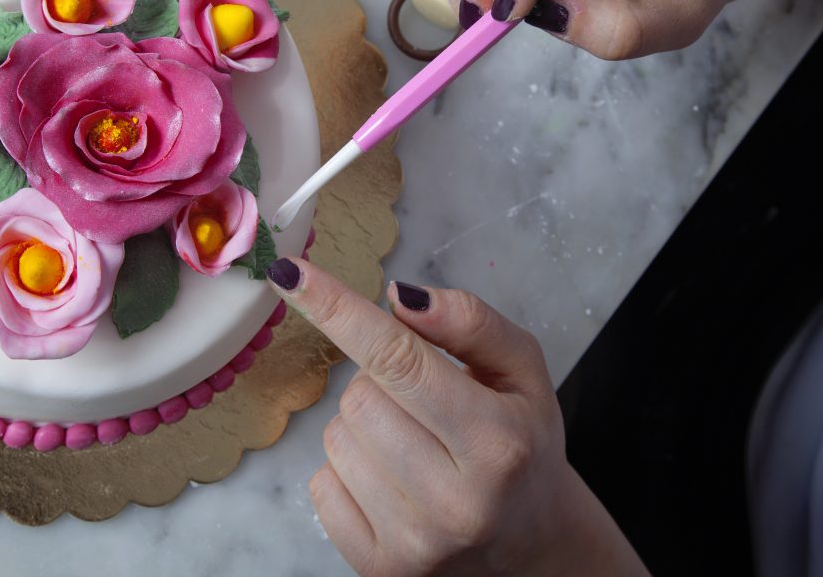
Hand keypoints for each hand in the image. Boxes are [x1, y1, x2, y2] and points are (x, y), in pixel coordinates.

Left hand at [265, 257, 647, 576]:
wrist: (531, 540)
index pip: (398, 361)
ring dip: (365, 426)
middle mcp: (456, 500)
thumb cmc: (522, 442)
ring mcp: (415, 543)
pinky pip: (320, 484)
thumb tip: (397, 298)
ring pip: (336, 437)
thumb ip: (469, 323)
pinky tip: (394, 480)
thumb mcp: (523, 370)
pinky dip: (348, 470)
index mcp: (497, 443)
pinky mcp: (379, 568)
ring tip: (415, 444)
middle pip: (359, 396)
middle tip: (424, 403)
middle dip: (381, 382)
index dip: (339, 311)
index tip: (291, 276)